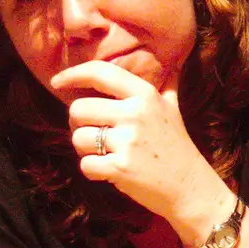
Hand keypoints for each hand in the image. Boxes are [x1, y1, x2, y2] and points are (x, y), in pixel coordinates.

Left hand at [55, 59, 229, 240]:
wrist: (190, 186)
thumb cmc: (177, 146)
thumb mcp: (173, 109)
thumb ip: (166, 86)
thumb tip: (174, 61)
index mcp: (146, 95)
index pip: (100, 73)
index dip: (73, 74)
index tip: (58, 82)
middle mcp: (135, 113)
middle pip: (78, 109)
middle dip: (79, 123)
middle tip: (94, 132)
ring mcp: (127, 141)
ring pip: (77, 138)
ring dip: (85, 149)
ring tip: (105, 153)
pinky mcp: (119, 167)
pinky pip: (85, 164)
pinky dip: (92, 170)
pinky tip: (109, 170)